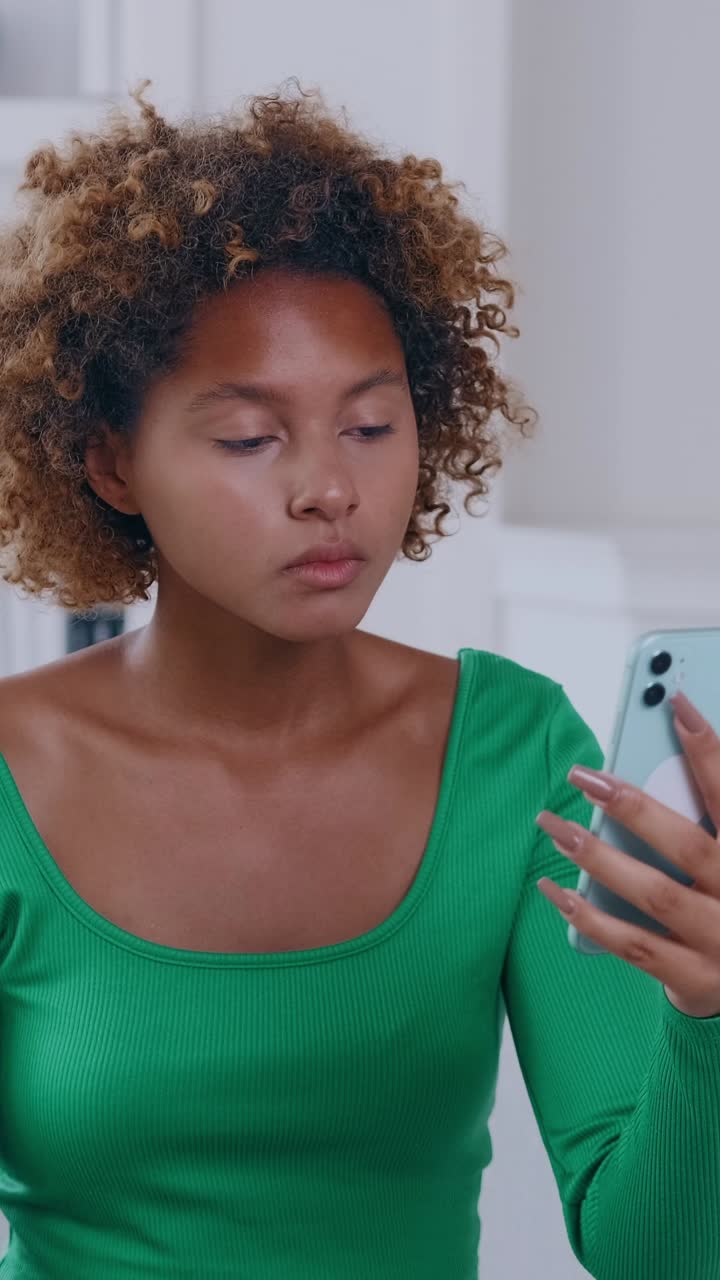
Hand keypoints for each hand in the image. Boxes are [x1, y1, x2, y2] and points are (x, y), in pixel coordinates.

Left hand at [535, 690, 719, 1018]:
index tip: (676, 703)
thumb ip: (708, 813)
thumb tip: (675, 739)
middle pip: (689, 845)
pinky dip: (589, 916)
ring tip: (556, 827)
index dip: (708, 750)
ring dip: (599, 857)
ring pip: (654, 893)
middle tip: (583, 776)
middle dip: (634, 806)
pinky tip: (556, 890)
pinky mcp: (695, 978)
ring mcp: (719, 942)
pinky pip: (633, 945)